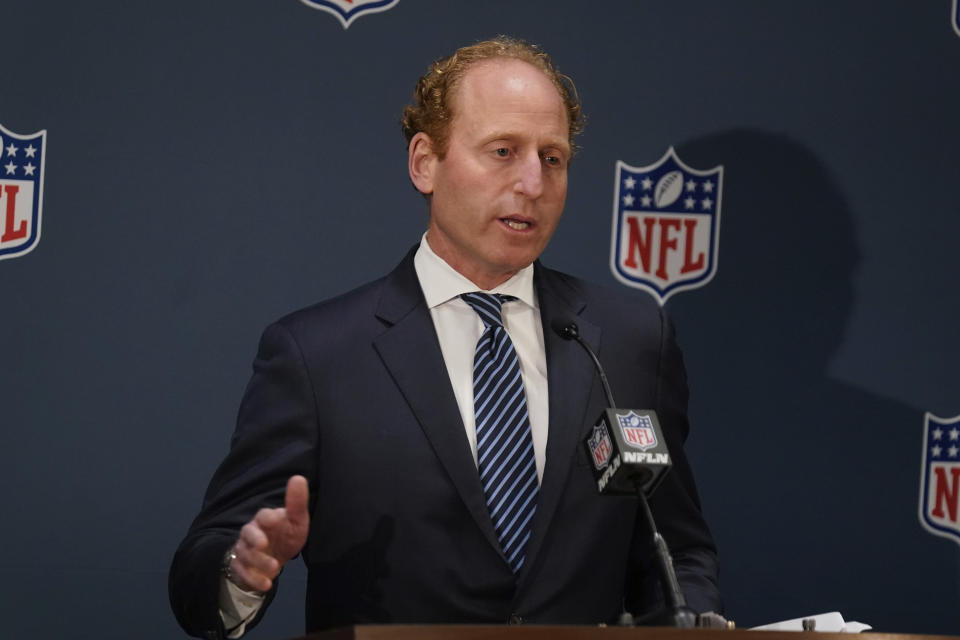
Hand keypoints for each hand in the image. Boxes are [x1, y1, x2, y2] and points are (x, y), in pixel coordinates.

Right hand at [227, 475, 309, 592]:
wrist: (276, 557)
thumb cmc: (286, 534)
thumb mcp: (297, 520)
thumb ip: (297, 502)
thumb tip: (298, 478)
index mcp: (265, 518)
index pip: (263, 514)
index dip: (267, 517)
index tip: (275, 519)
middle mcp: (251, 532)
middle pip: (247, 532)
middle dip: (254, 538)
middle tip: (263, 544)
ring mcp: (244, 549)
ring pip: (245, 554)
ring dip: (258, 562)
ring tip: (275, 568)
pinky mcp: (241, 566)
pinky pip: (242, 572)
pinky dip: (253, 579)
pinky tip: (267, 584)